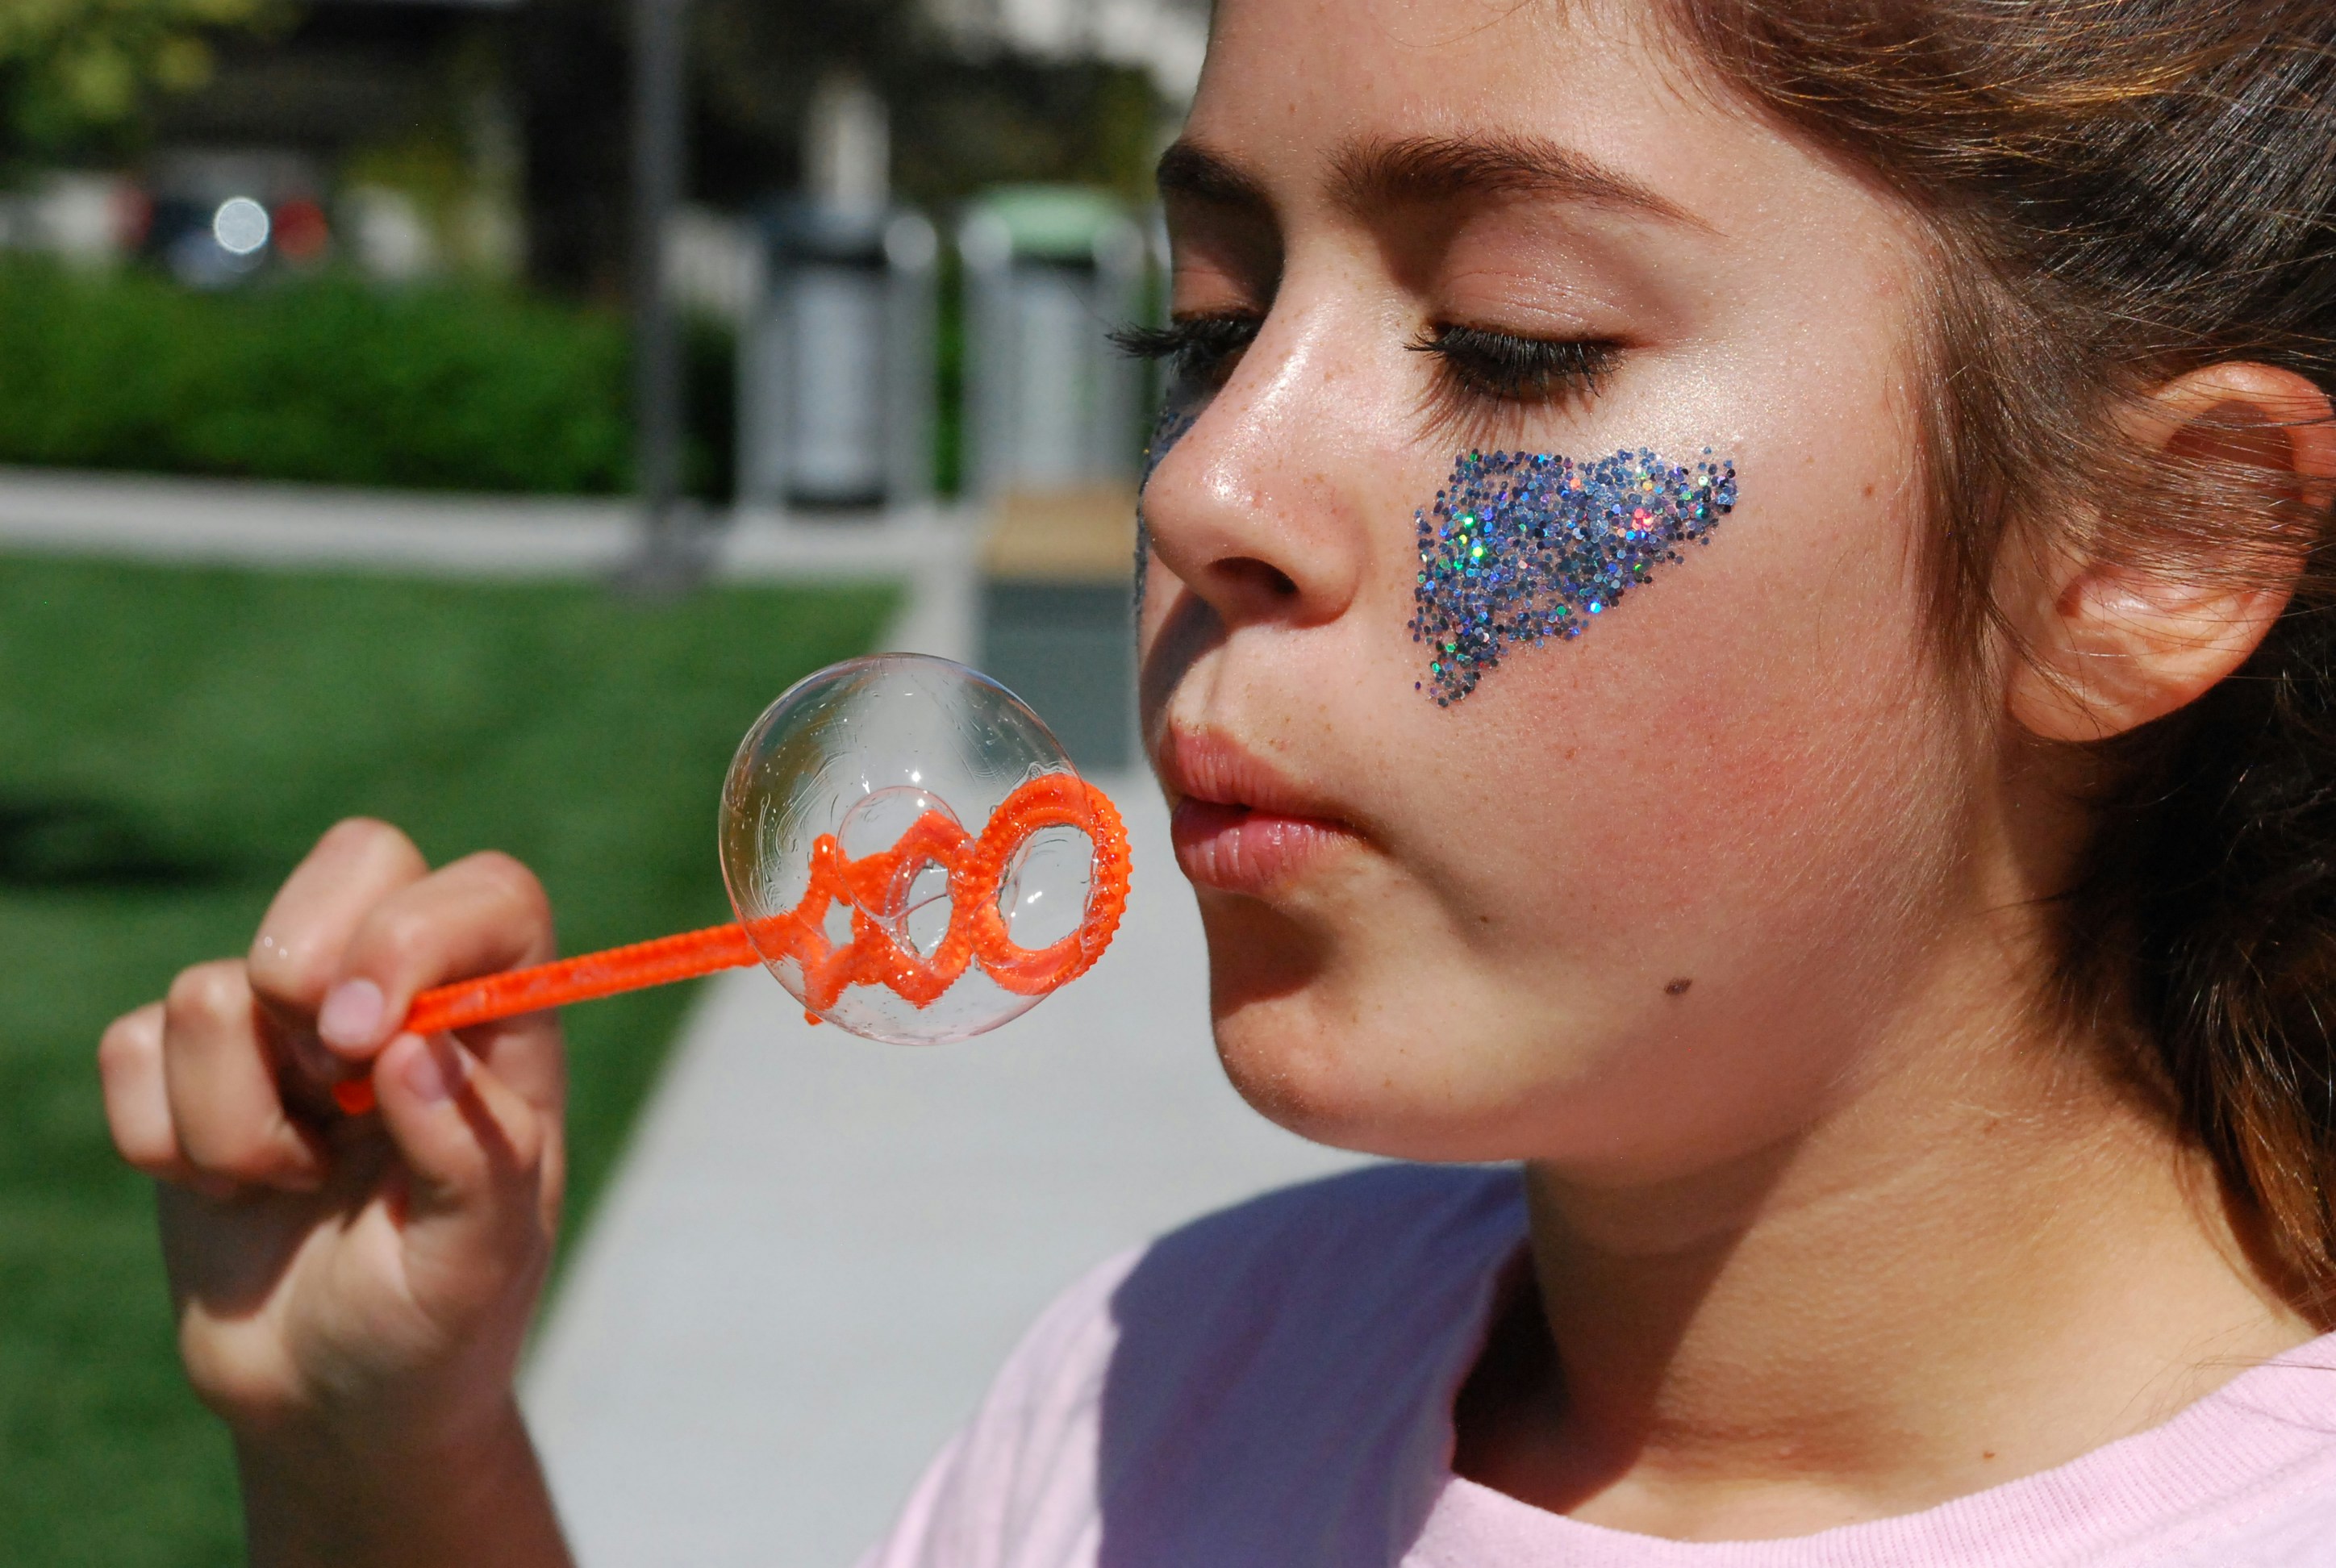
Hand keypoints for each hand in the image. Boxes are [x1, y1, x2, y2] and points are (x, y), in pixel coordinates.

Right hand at [98, 819, 570, 1564]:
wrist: (334, 1403)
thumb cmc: (436, 1325)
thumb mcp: (479, 1262)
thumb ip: (472, 1156)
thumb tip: (417, 1051)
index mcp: (502, 1020)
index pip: (490, 893)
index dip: (418, 934)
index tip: (368, 1040)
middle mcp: (401, 996)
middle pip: (357, 859)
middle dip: (306, 980)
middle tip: (329, 1094)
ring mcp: (288, 1025)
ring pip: (214, 987)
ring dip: (238, 1119)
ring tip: (294, 1183)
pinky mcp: (188, 1071)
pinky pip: (130, 1045)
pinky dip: (164, 1140)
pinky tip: (229, 1192)